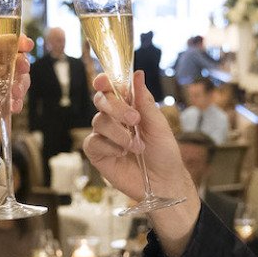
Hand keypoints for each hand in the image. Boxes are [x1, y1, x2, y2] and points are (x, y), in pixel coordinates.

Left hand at [0, 37, 31, 152]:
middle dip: (21, 61)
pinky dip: (18, 101)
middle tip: (22, 66)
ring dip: (21, 82)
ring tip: (15, 91)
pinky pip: (15, 100)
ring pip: (18, 79)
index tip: (22, 42)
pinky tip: (13, 105)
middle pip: (11, 59)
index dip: (10, 40)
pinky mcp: (1, 106)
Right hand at [84, 69, 201, 253]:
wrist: (164, 182)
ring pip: (98, 122)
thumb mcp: (158, 124)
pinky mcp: (98, 153)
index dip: (104, 81)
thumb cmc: (164, 152)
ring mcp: (104, 136)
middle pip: (101, 101)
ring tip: (136, 147)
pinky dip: (109, 147)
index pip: (111, 88)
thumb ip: (144, 101)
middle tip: (135, 120)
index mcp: (129, 107)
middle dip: (116, 108)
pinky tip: (122, 154)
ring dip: (119, 134)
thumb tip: (138, 74)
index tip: (104, 81)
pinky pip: (93, 142)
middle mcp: (114, 119)